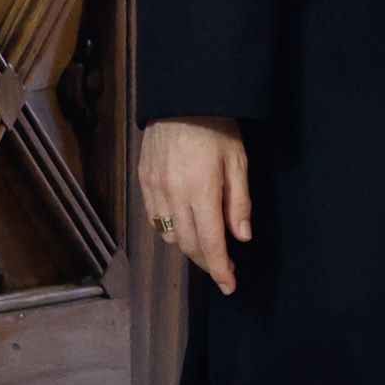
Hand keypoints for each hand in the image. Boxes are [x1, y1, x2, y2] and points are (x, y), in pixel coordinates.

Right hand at [137, 115, 251, 293]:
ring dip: (188, 248)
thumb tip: (241, 237)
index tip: (230, 286)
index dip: (219, 269)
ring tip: (206, 249)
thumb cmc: (217, 127)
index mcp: (200, 192)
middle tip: (223, 270)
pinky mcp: (143, 182)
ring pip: (169, 235)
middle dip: (206, 262)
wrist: (181, 99)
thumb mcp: (238, 162)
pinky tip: (184, 228)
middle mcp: (173, 196)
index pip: (209, 243)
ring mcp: (154, 190)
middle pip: (188, 245)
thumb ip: (239, 202)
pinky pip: (155, 219)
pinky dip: (170, 230)